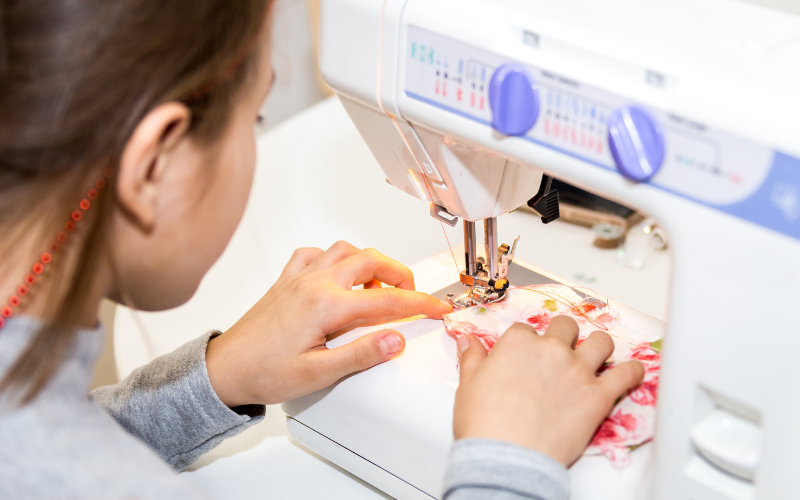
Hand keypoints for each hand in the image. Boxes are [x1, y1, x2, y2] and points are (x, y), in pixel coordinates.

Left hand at [206, 241, 452, 406]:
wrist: (225, 369)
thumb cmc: (264, 372)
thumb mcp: (317, 374)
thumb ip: (360, 355)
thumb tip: (396, 340)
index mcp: (326, 306)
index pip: (387, 300)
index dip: (420, 304)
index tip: (439, 309)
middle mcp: (314, 283)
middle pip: (371, 261)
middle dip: (401, 274)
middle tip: (413, 296)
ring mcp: (299, 278)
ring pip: (345, 250)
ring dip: (370, 262)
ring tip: (381, 285)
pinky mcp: (286, 280)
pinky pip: (314, 254)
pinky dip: (334, 258)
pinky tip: (338, 276)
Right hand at [453, 316, 643, 465]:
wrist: (508, 457)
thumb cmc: (485, 425)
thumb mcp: (468, 386)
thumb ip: (472, 358)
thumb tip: (467, 341)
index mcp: (518, 345)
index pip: (525, 331)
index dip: (527, 342)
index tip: (526, 354)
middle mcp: (551, 351)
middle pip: (565, 327)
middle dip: (564, 334)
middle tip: (562, 348)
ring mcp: (577, 371)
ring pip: (601, 342)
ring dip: (600, 345)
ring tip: (598, 353)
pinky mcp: (598, 396)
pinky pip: (626, 375)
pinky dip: (632, 372)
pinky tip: (632, 371)